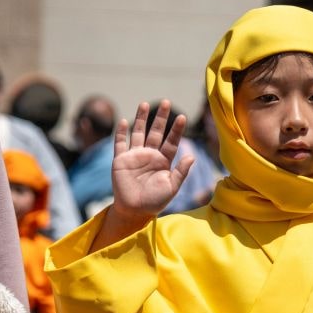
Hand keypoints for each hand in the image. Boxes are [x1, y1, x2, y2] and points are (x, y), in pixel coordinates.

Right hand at [110, 100, 192, 221]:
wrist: (135, 210)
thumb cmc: (155, 200)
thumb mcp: (172, 186)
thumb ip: (181, 171)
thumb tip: (192, 156)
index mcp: (163, 161)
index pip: (171, 141)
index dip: (176, 130)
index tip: (182, 117)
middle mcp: (150, 155)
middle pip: (156, 132)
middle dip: (161, 118)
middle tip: (166, 102)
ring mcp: (135, 156)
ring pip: (138, 133)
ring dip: (141, 119)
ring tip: (144, 104)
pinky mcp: (120, 160)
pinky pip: (120, 144)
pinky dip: (121, 133)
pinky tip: (123, 121)